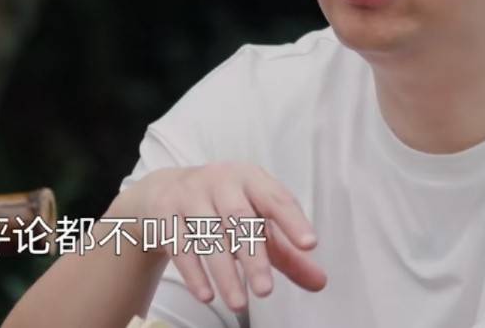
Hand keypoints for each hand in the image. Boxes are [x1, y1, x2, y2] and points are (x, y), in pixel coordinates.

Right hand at [126, 163, 326, 311]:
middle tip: (265, 291)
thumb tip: (320, 282)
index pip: (276, 198)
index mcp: (250, 179)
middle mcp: (220, 181)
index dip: (293, 221)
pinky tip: (207, 296)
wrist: (165, 190)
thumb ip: (287, 252)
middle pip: (239, 219)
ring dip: (224, 273)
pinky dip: (193, 273)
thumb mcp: (256, 221)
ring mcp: (189, 195)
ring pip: (209, 236)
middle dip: (253, 257)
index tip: (310, 245)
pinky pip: (180, 246)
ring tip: (239, 304)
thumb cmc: (223, 208)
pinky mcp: (164, 213)